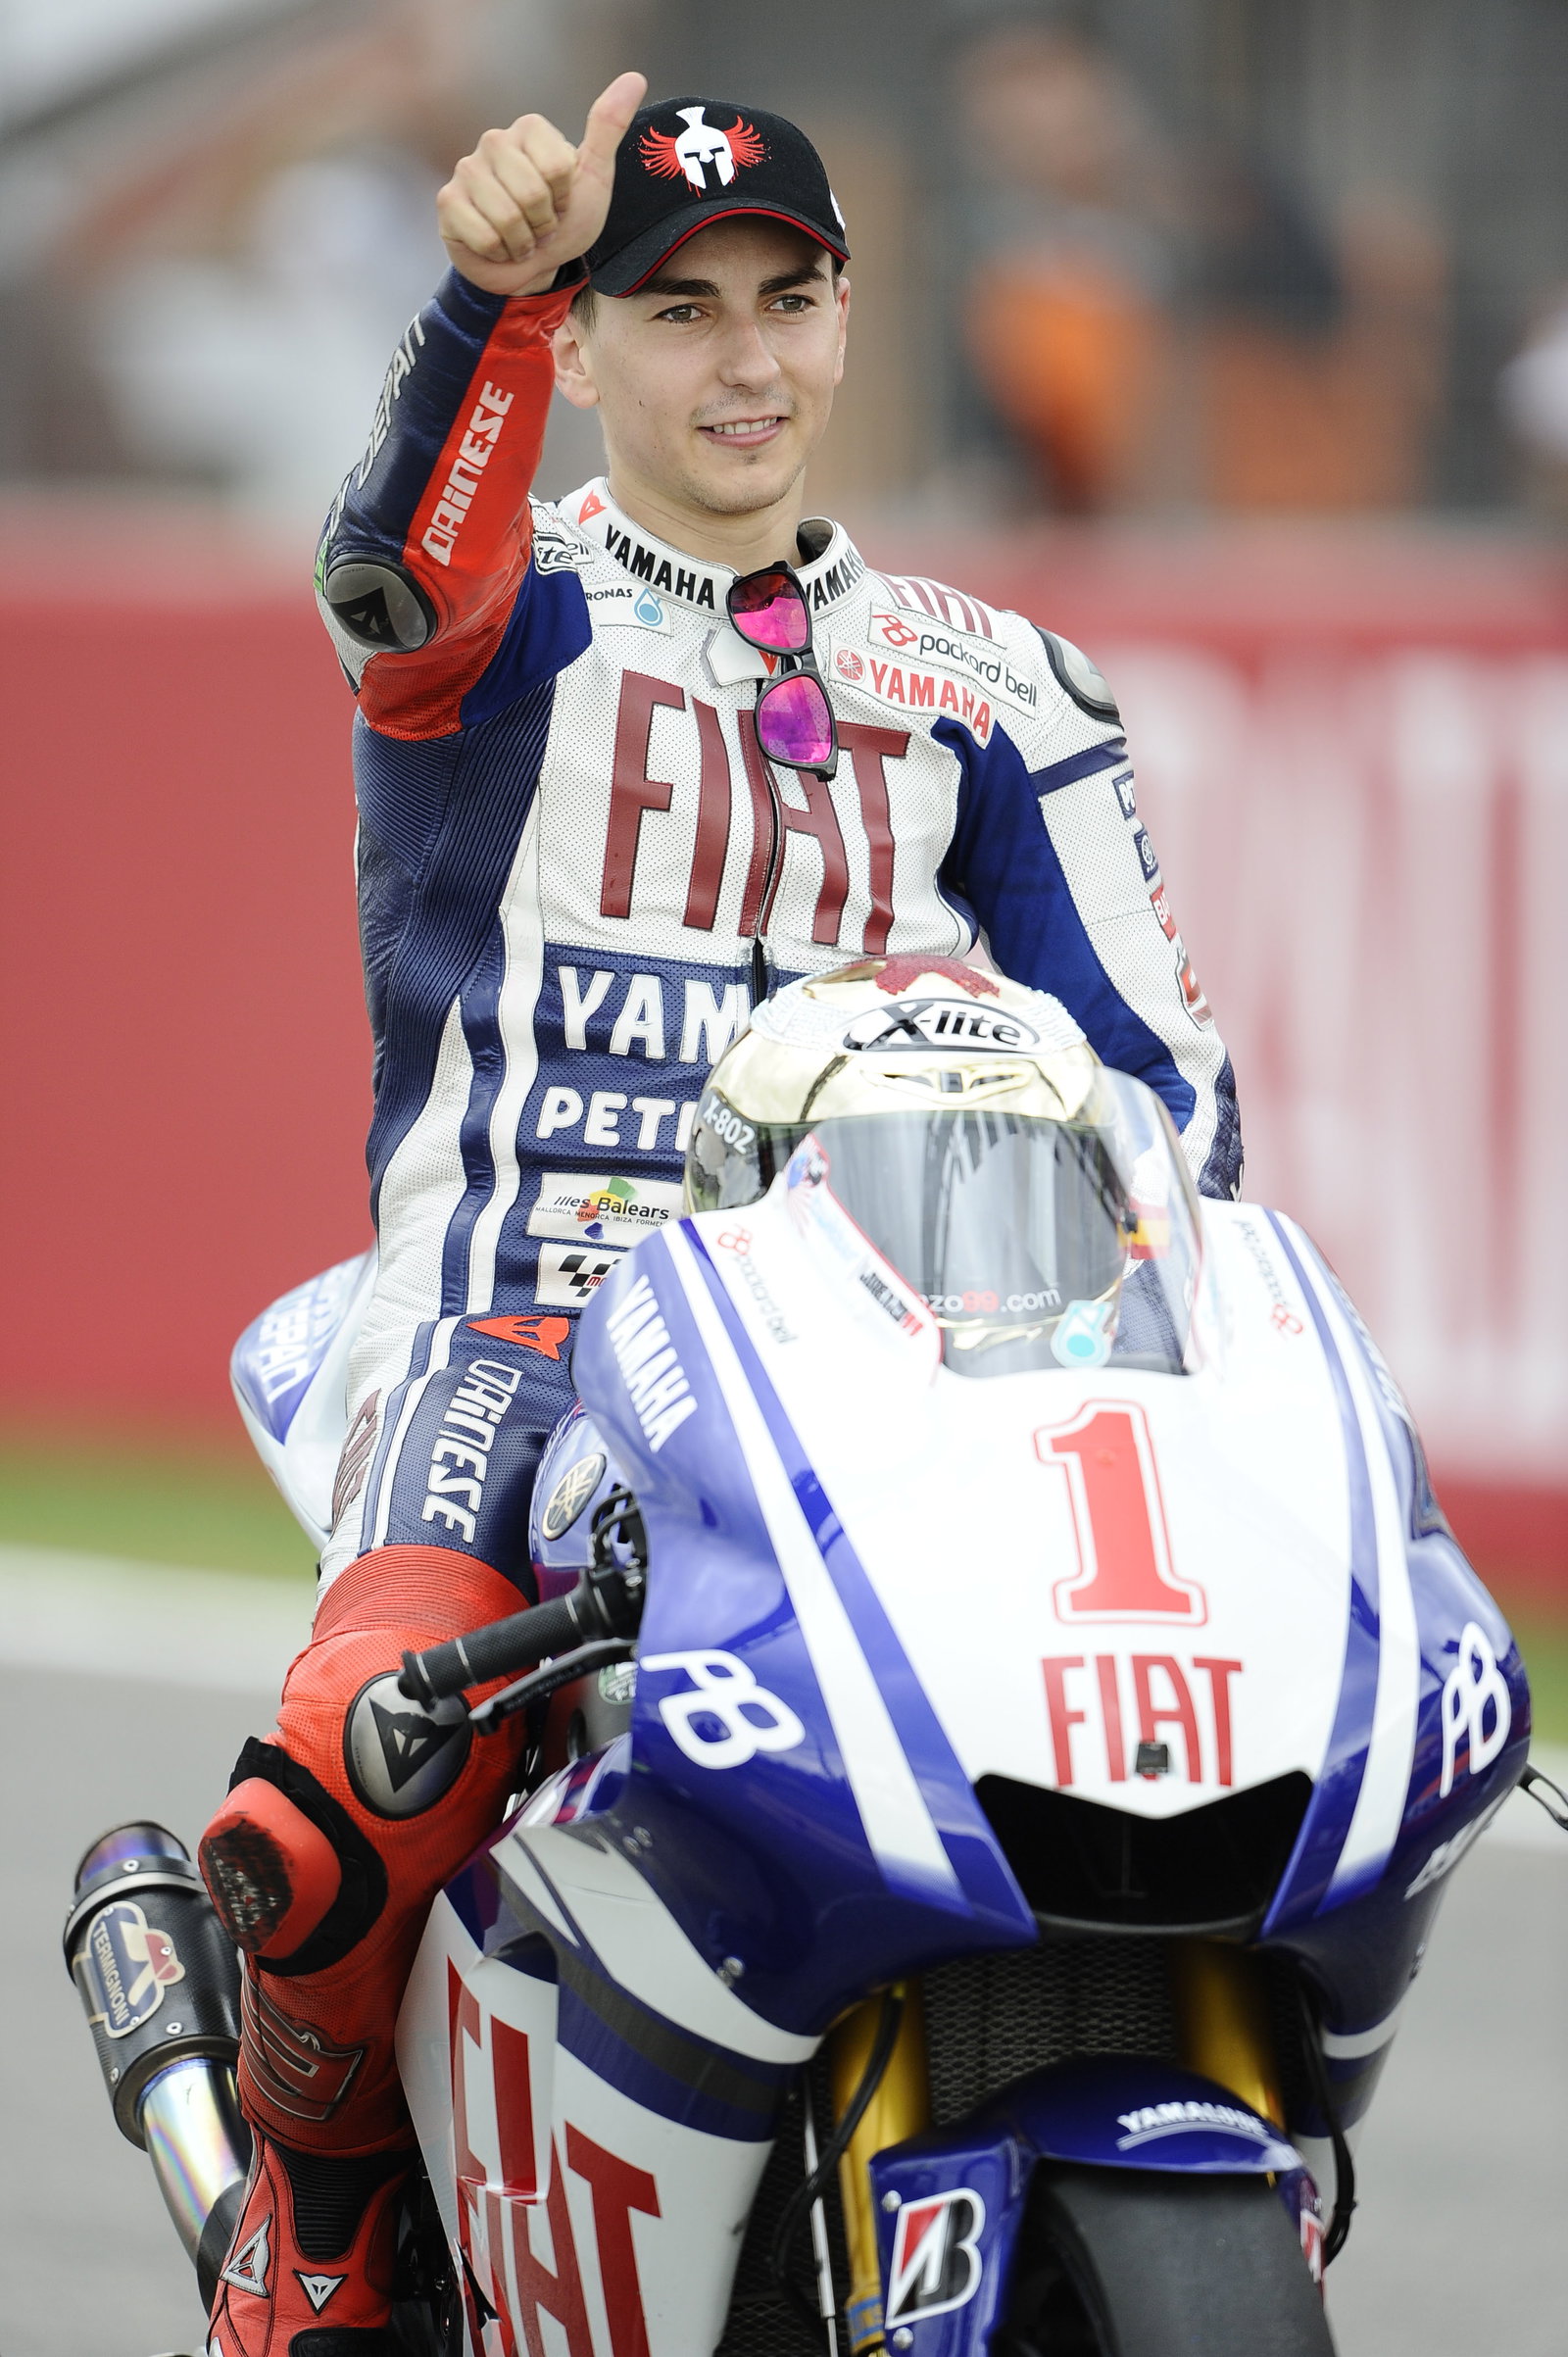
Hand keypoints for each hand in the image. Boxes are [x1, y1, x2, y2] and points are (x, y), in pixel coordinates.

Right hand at [437, 71, 646, 297]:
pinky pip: (484, 235)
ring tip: (520, 236)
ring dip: (522, 241)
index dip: (565, 197)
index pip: (557, 168)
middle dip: (543, 223)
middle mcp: (494, 141)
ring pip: (507, 217)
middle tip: (539, 224)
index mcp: (529, 130)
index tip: (561, 202)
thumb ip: (608, 129)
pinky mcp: (448, 201)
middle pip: (532, 193)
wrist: (530, 267)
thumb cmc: (563, 223)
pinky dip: (498, 252)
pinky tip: (498, 246)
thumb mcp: (594, 178)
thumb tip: (635, 78)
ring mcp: (467, 169)